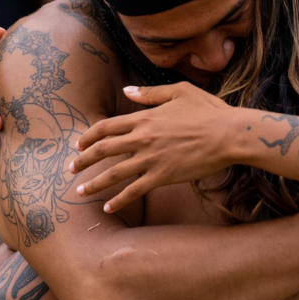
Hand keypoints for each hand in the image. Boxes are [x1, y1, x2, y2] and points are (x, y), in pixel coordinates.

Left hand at [70, 82, 239, 213]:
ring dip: (93, 184)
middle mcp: (142, 138)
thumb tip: (126, 91)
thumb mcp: (179, 92)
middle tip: (70, 169)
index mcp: (144, 117)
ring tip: (79, 192)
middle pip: (103, 150)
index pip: (106, 127)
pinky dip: (119, 200)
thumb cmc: (209, 111)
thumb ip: (149, 93)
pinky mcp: (163, 176)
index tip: (78, 145)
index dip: (88, 136)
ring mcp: (151, 158)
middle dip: (82, 161)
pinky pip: (134, 191)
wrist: (228, 134)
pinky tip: (108, 208)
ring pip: (113, 174)